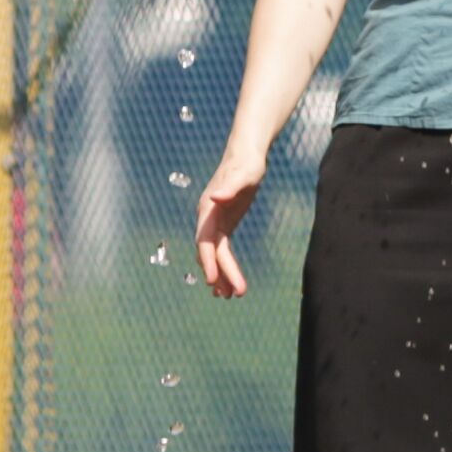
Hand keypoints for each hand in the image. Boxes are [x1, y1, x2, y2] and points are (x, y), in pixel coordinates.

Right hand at [194, 150, 268, 298]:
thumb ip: (230, 187)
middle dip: (220, 274)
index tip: (212, 280)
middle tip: (233, 295)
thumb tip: (215, 197)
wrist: (246, 155)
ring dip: (221, 275)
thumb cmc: (246, 164)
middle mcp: (207, 219)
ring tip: (231, 296)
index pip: (205, 240)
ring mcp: (214, 223)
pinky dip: (226, 266)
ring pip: (215, 255)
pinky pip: (222, 251)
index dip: (208, 260)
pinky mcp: (224, 225)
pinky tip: (231, 282)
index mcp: (208, 209)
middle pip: (211, 252)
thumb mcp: (243, 175)